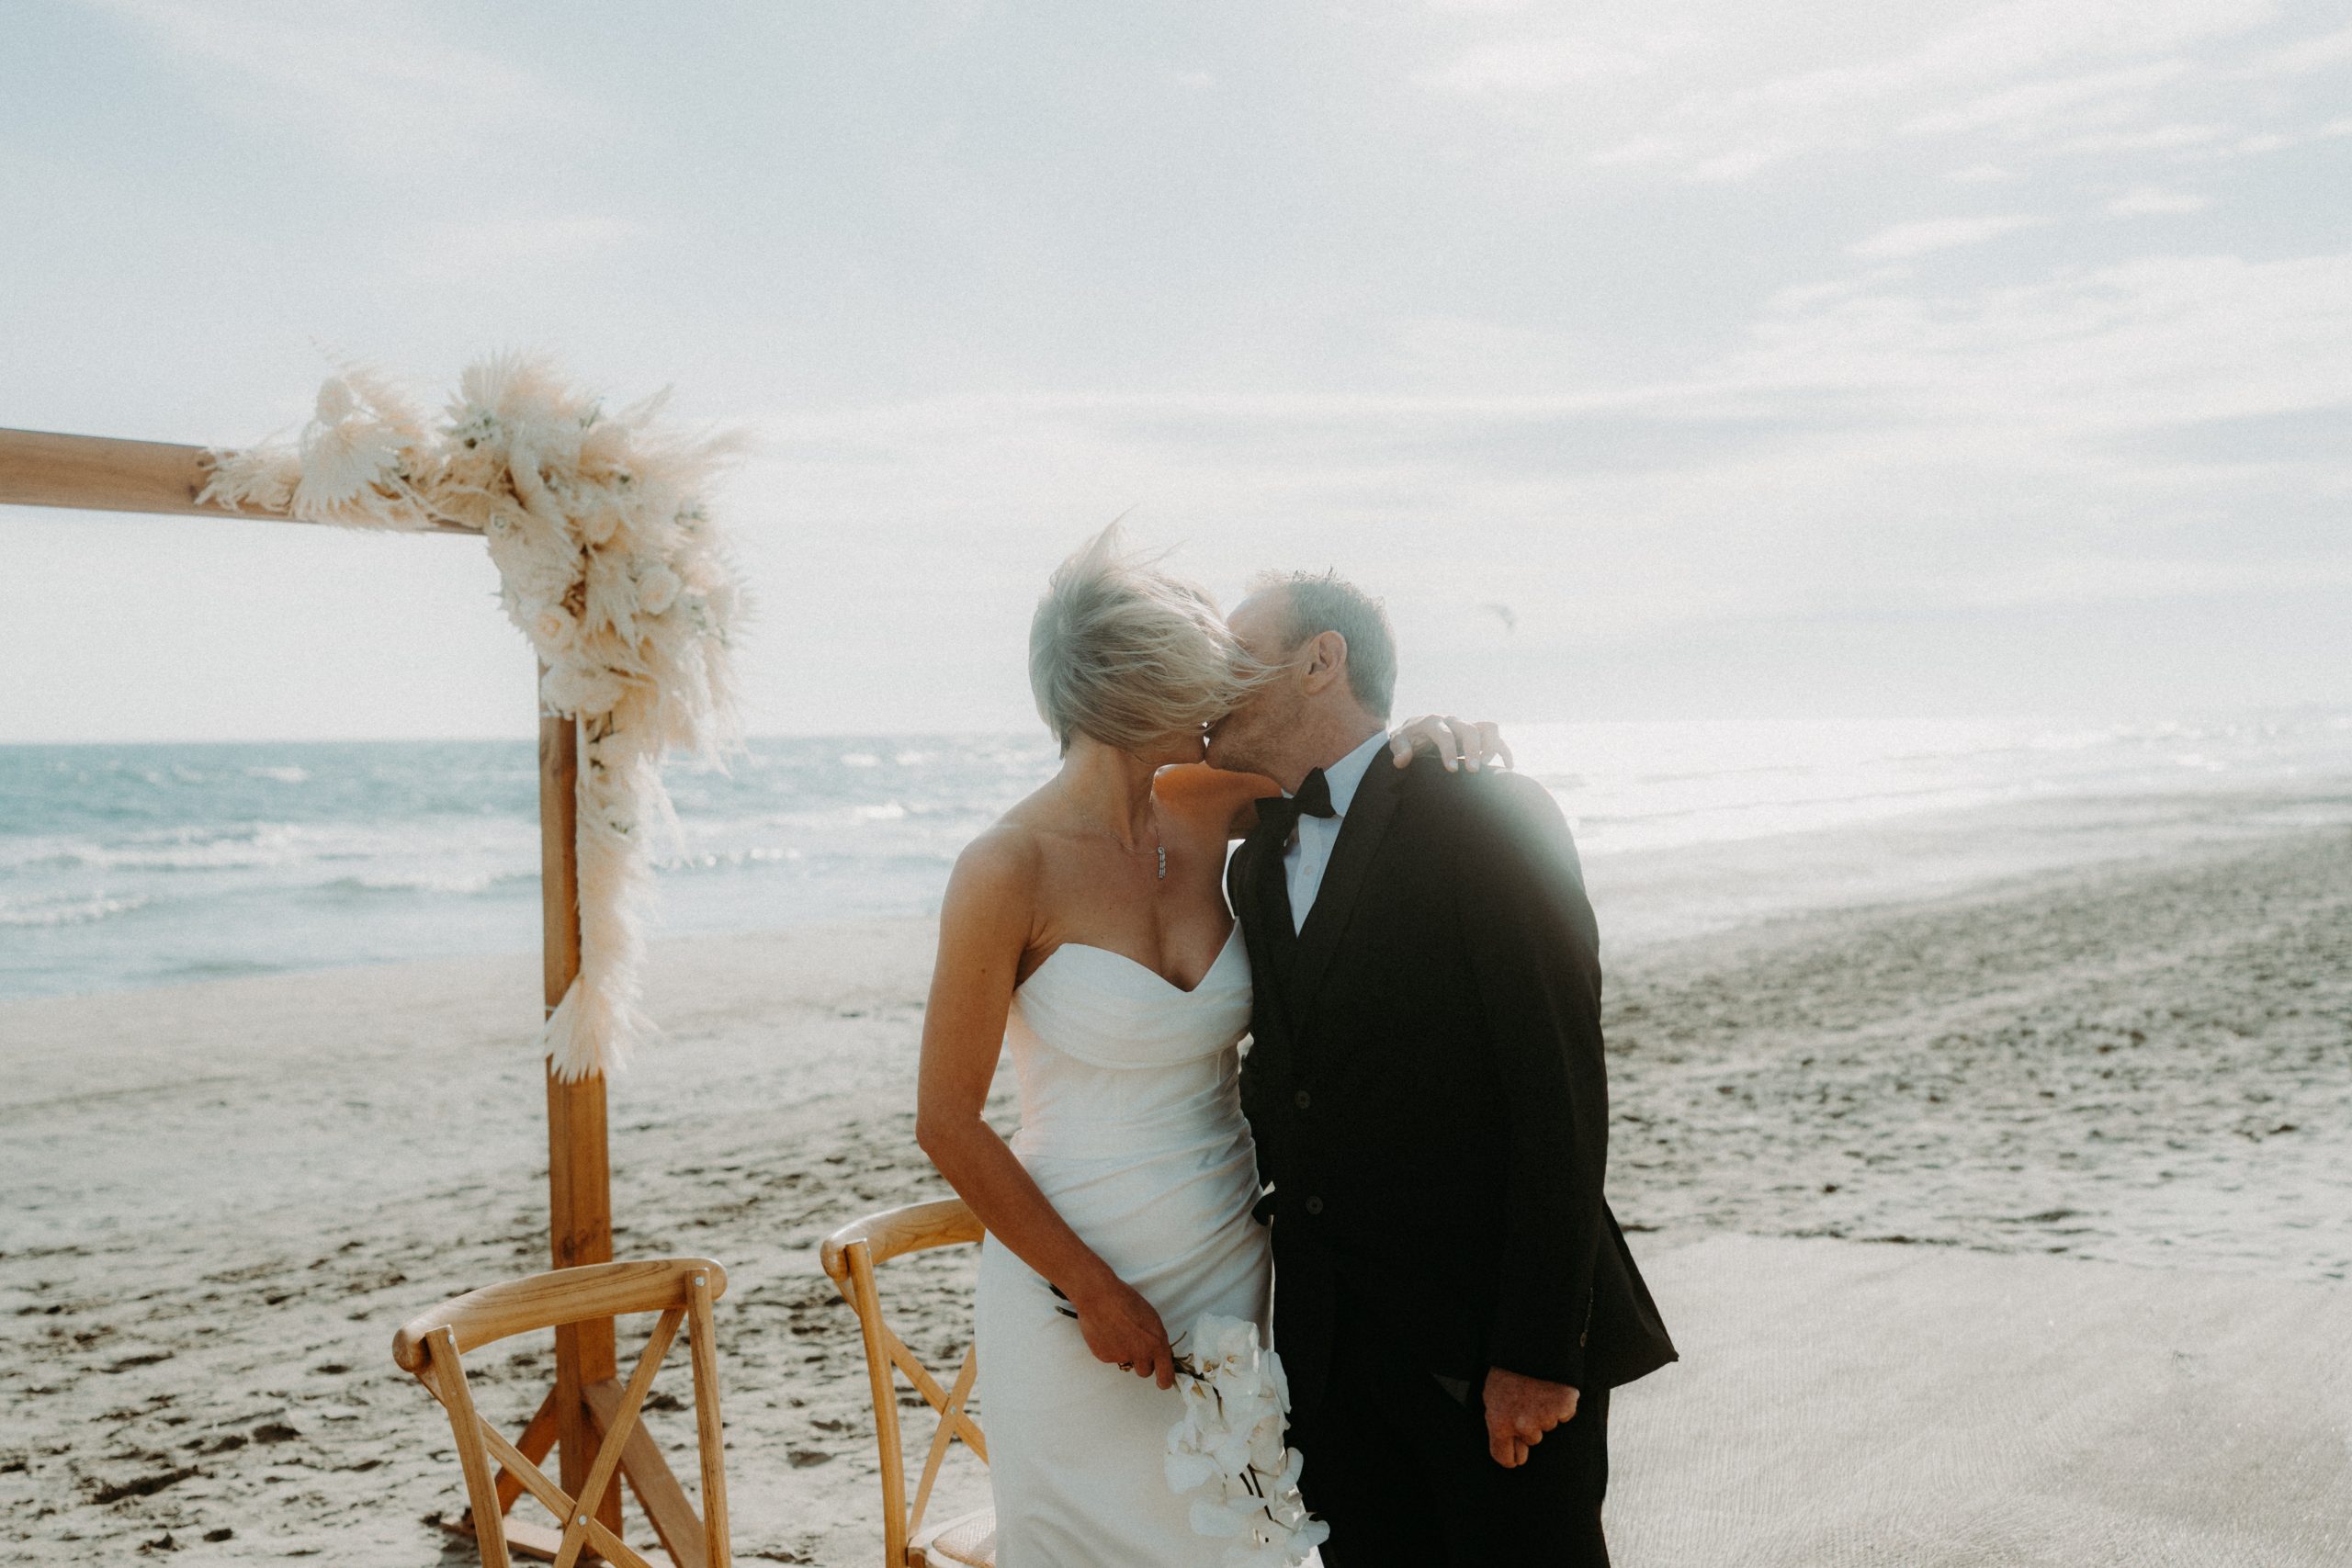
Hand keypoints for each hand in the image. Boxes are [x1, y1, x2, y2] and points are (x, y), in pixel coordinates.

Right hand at [1067, 1275, 1176, 1389]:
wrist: (1100, 1297)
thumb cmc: (1127, 1301)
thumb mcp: (1151, 1318)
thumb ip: (1156, 1339)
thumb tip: (1157, 1353)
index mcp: (1157, 1344)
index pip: (1166, 1375)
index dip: (1165, 1381)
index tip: (1162, 1382)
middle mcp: (1141, 1354)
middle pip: (1145, 1372)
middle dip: (1142, 1363)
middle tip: (1135, 1346)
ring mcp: (1122, 1357)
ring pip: (1127, 1363)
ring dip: (1125, 1354)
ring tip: (1118, 1332)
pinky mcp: (1105, 1357)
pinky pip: (1111, 1357)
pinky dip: (1110, 1348)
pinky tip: (1106, 1331)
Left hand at [1391, 715, 1512, 772]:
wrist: (1415, 730)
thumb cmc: (1407, 738)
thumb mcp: (1398, 741)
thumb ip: (1399, 749)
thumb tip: (1401, 761)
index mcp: (1432, 721)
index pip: (1444, 733)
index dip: (1448, 751)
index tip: (1451, 770)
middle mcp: (1453, 721)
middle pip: (1470, 729)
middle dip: (1473, 750)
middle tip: (1473, 771)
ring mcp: (1466, 726)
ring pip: (1488, 728)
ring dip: (1491, 747)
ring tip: (1486, 768)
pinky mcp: (1476, 734)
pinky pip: (1496, 738)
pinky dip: (1503, 751)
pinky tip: (1507, 767)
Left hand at [1481, 1366, 1578, 1467]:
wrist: (1530, 1346)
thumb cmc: (1508, 1370)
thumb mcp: (1492, 1395)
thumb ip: (1499, 1422)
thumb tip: (1512, 1447)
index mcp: (1500, 1422)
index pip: (1505, 1458)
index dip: (1512, 1457)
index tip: (1517, 1456)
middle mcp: (1522, 1425)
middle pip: (1531, 1441)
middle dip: (1530, 1427)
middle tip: (1527, 1403)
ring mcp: (1545, 1418)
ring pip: (1547, 1426)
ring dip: (1545, 1413)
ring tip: (1538, 1390)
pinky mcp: (1564, 1408)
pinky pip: (1564, 1415)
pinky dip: (1561, 1405)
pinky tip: (1552, 1389)